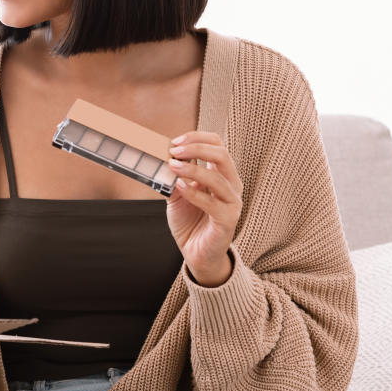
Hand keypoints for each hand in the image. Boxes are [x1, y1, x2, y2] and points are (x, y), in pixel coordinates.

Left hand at [164, 131, 241, 286]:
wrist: (196, 252)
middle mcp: (231, 185)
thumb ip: (173, 177)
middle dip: (196, 147)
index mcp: (221, 174)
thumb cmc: (189, 221)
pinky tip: (179, 188)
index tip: (174, 141)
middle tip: (174, 150)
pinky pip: (212, 203)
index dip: (197, 138)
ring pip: (217, 177)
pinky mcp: (228, 220)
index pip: (217, 144)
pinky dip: (194, 193)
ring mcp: (232, 202)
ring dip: (192, 168)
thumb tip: (159, 158)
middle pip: (222, 154)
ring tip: (172, 166)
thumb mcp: (177, 193)